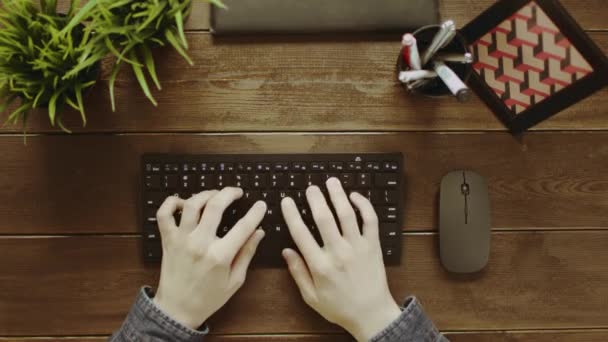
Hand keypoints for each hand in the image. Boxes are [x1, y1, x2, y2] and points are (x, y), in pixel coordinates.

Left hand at [153, 188, 265, 328]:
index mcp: (220, 256)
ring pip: (191, 204)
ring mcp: (181, 240)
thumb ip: (247, 253)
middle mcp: (200, 243)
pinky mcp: (168, 240)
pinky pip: (164, 214)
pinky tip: (182, 202)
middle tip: (237, 192)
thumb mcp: (235, 280)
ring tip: (214, 194)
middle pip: (215, 206)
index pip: (243, 227)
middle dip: (229, 193)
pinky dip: (171, 202)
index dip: (255, 213)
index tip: (261, 205)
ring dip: (205, 194)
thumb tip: (258, 232)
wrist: (178, 310)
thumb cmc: (208, 298)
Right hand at [281, 178, 400, 341]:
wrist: (371, 314)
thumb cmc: (339, 307)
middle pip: (324, 218)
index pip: (300, 233)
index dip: (291, 214)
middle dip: (315, 198)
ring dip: (338, 195)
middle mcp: (338, 253)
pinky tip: (355, 196)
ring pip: (347, 214)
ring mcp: (357, 247)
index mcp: (320, 266)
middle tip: (310, 187)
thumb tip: (286, 251)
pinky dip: (364, 205)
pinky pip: (370, 220)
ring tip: (331, 181)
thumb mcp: (311, 296)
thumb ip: (298, 272)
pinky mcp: (373, 245)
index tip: (286, 201)